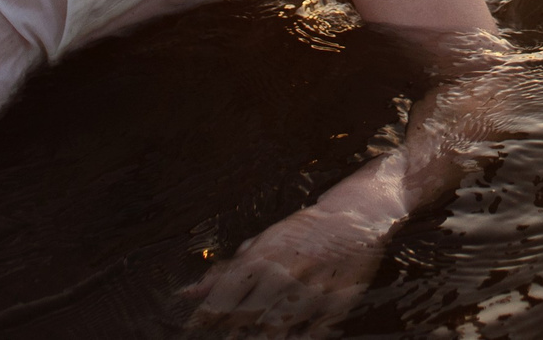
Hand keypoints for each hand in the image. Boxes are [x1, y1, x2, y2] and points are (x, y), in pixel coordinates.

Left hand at [182, 196, 391, 334]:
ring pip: (277, 329)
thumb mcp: (262, 242)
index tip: (192, 329)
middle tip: (224, 338)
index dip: (204, 317)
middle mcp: (285, 274)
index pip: (224, 295)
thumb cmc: (303, 230)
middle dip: (229, 333)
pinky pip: (312, 334)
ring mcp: (312, 291)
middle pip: (247, 316)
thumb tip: (186, 293)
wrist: (356, 215)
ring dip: (261, 339)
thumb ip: (225, 270)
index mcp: (263, 257)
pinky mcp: (337, 303)